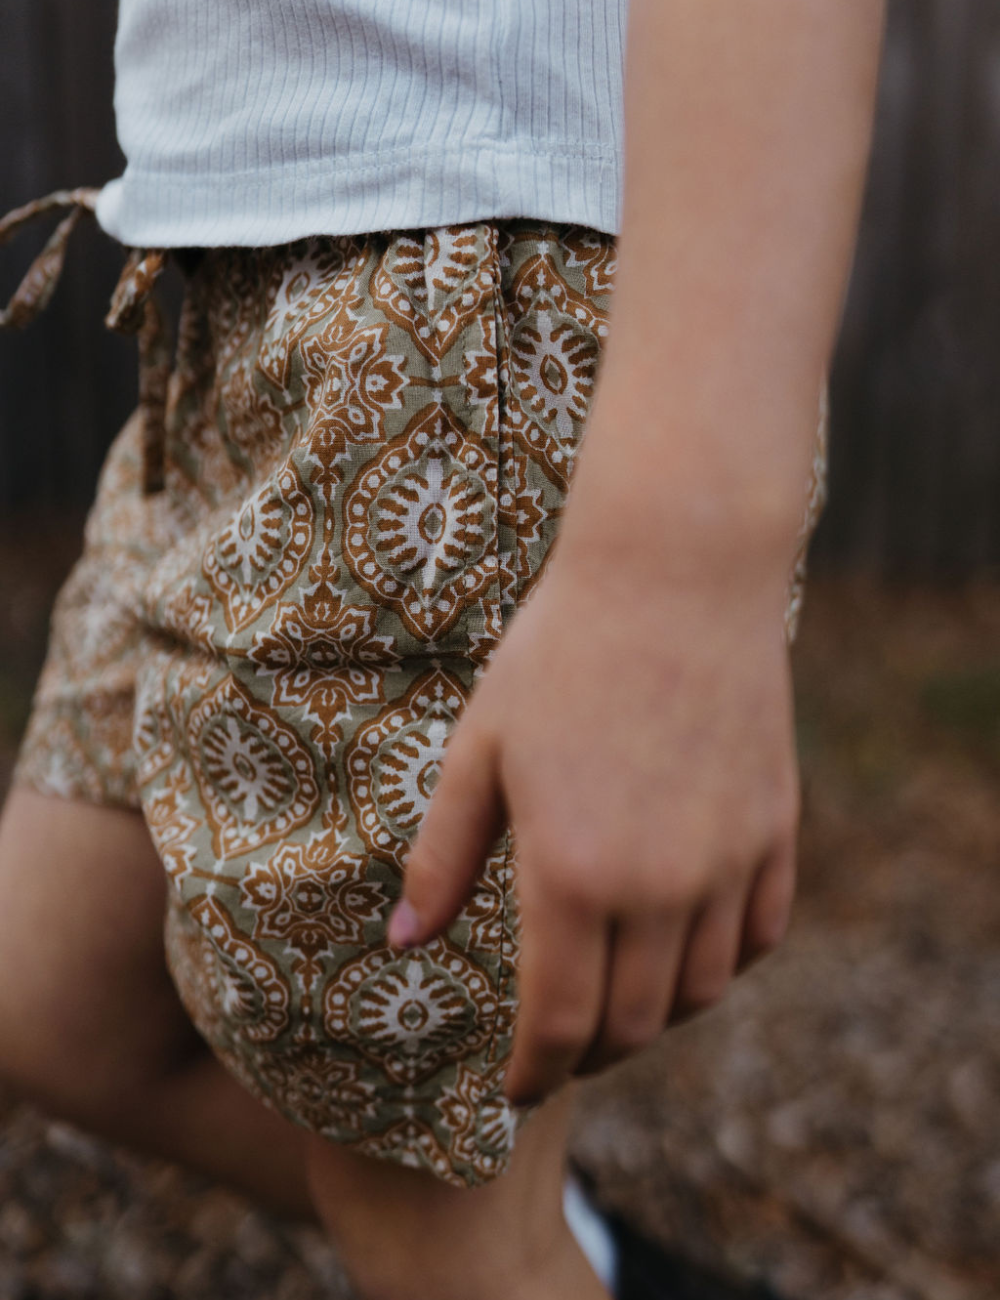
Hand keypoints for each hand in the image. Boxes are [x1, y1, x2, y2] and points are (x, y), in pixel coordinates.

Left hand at [385, 538, 801, 1108]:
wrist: (674, 576)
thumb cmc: (558, 655)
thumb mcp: (480, 750)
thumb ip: (443, 856)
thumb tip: (404, 943)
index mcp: (572, 871)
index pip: (558, 1021)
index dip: (533, 1070)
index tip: (515, 1087)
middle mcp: (660, 885)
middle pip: (633, 1023)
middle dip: (588, 1052)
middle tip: (559, 1046)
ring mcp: (728, 860)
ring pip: (702, 992)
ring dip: (655, 1017)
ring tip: (617, 1001)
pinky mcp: (775, 829)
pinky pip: (759, 935)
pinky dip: (722, 964)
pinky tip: (686, 949)